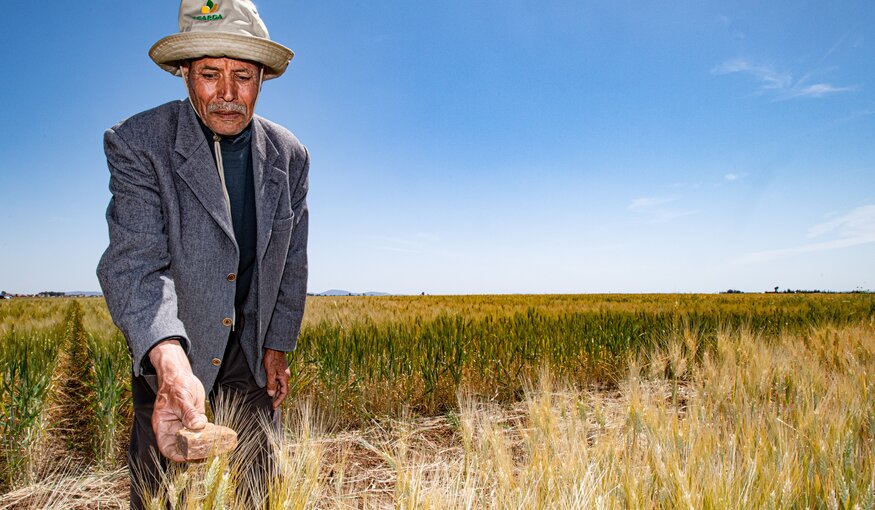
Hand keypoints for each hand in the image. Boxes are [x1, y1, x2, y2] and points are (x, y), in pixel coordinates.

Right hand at [149, 339, 207, 461]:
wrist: (182, 374)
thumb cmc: (175, 385)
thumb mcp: (181, 398)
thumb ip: (189, 412)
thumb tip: (198, 425)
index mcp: (163, 426)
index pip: (168, 447)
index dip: (177, 455)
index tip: (190, 457)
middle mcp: (174, 429)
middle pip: (183, 447)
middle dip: (195, 451)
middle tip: (209, 452)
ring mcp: (186, 425)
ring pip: (195, 440)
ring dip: (205, 444)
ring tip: (217, 445)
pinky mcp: (196, 420)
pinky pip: (203, 430)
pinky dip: (211, 434)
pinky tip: (219, 435)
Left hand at [263, 348, 290, 408]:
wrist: (274, 347)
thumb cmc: (272, 358)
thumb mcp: (270, 372)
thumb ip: (271, 383)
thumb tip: (271, 394)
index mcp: (284, 377)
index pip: (284, 392)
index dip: (279, 400)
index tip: (274, 406)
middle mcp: (285, 376)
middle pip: (283, 390)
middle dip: (278, 398)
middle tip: (273, 405)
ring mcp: (283, 373)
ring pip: (281, 386)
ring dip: (276, 393)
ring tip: (271, 399)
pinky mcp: (280, 370)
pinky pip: (279, 381)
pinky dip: (275, 387)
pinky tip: (271, 388)